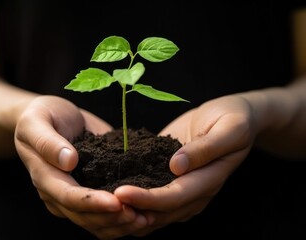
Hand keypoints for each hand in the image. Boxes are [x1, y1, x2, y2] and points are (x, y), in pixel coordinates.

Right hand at [14, 95, 147, 238]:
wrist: (52, 116)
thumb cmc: (42, 115)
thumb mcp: (36, 121)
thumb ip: (47, 142)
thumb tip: (68, 161)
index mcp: (44, 177)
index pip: (68, 197)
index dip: (91, 202)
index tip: (116, 203)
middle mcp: (58, 193)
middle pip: (84, 216)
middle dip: (111, 218)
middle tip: (140, 216)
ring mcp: (75, 194)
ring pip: (95, 221)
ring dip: (120, 224)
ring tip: (146, 219)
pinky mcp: (90, 190)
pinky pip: (103, 212)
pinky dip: (122, 217)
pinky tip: (144, 213)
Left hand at [114, 95, 255, 235]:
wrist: (233, 118)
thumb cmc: (233, 119)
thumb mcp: (229, 128)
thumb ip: (205, 148)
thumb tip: (177, 166)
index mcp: (209, 180)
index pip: (175, 197)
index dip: (148, 199)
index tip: (120, 192)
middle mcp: (194, 192)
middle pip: (160, 212)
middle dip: (131, 210)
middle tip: (101, 202)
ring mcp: (182, 188)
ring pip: (153, 212)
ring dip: (129, 212)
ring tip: (101, 203)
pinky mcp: (170, 179)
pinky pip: (151, 197)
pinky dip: (132, 200)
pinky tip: (110, 191)